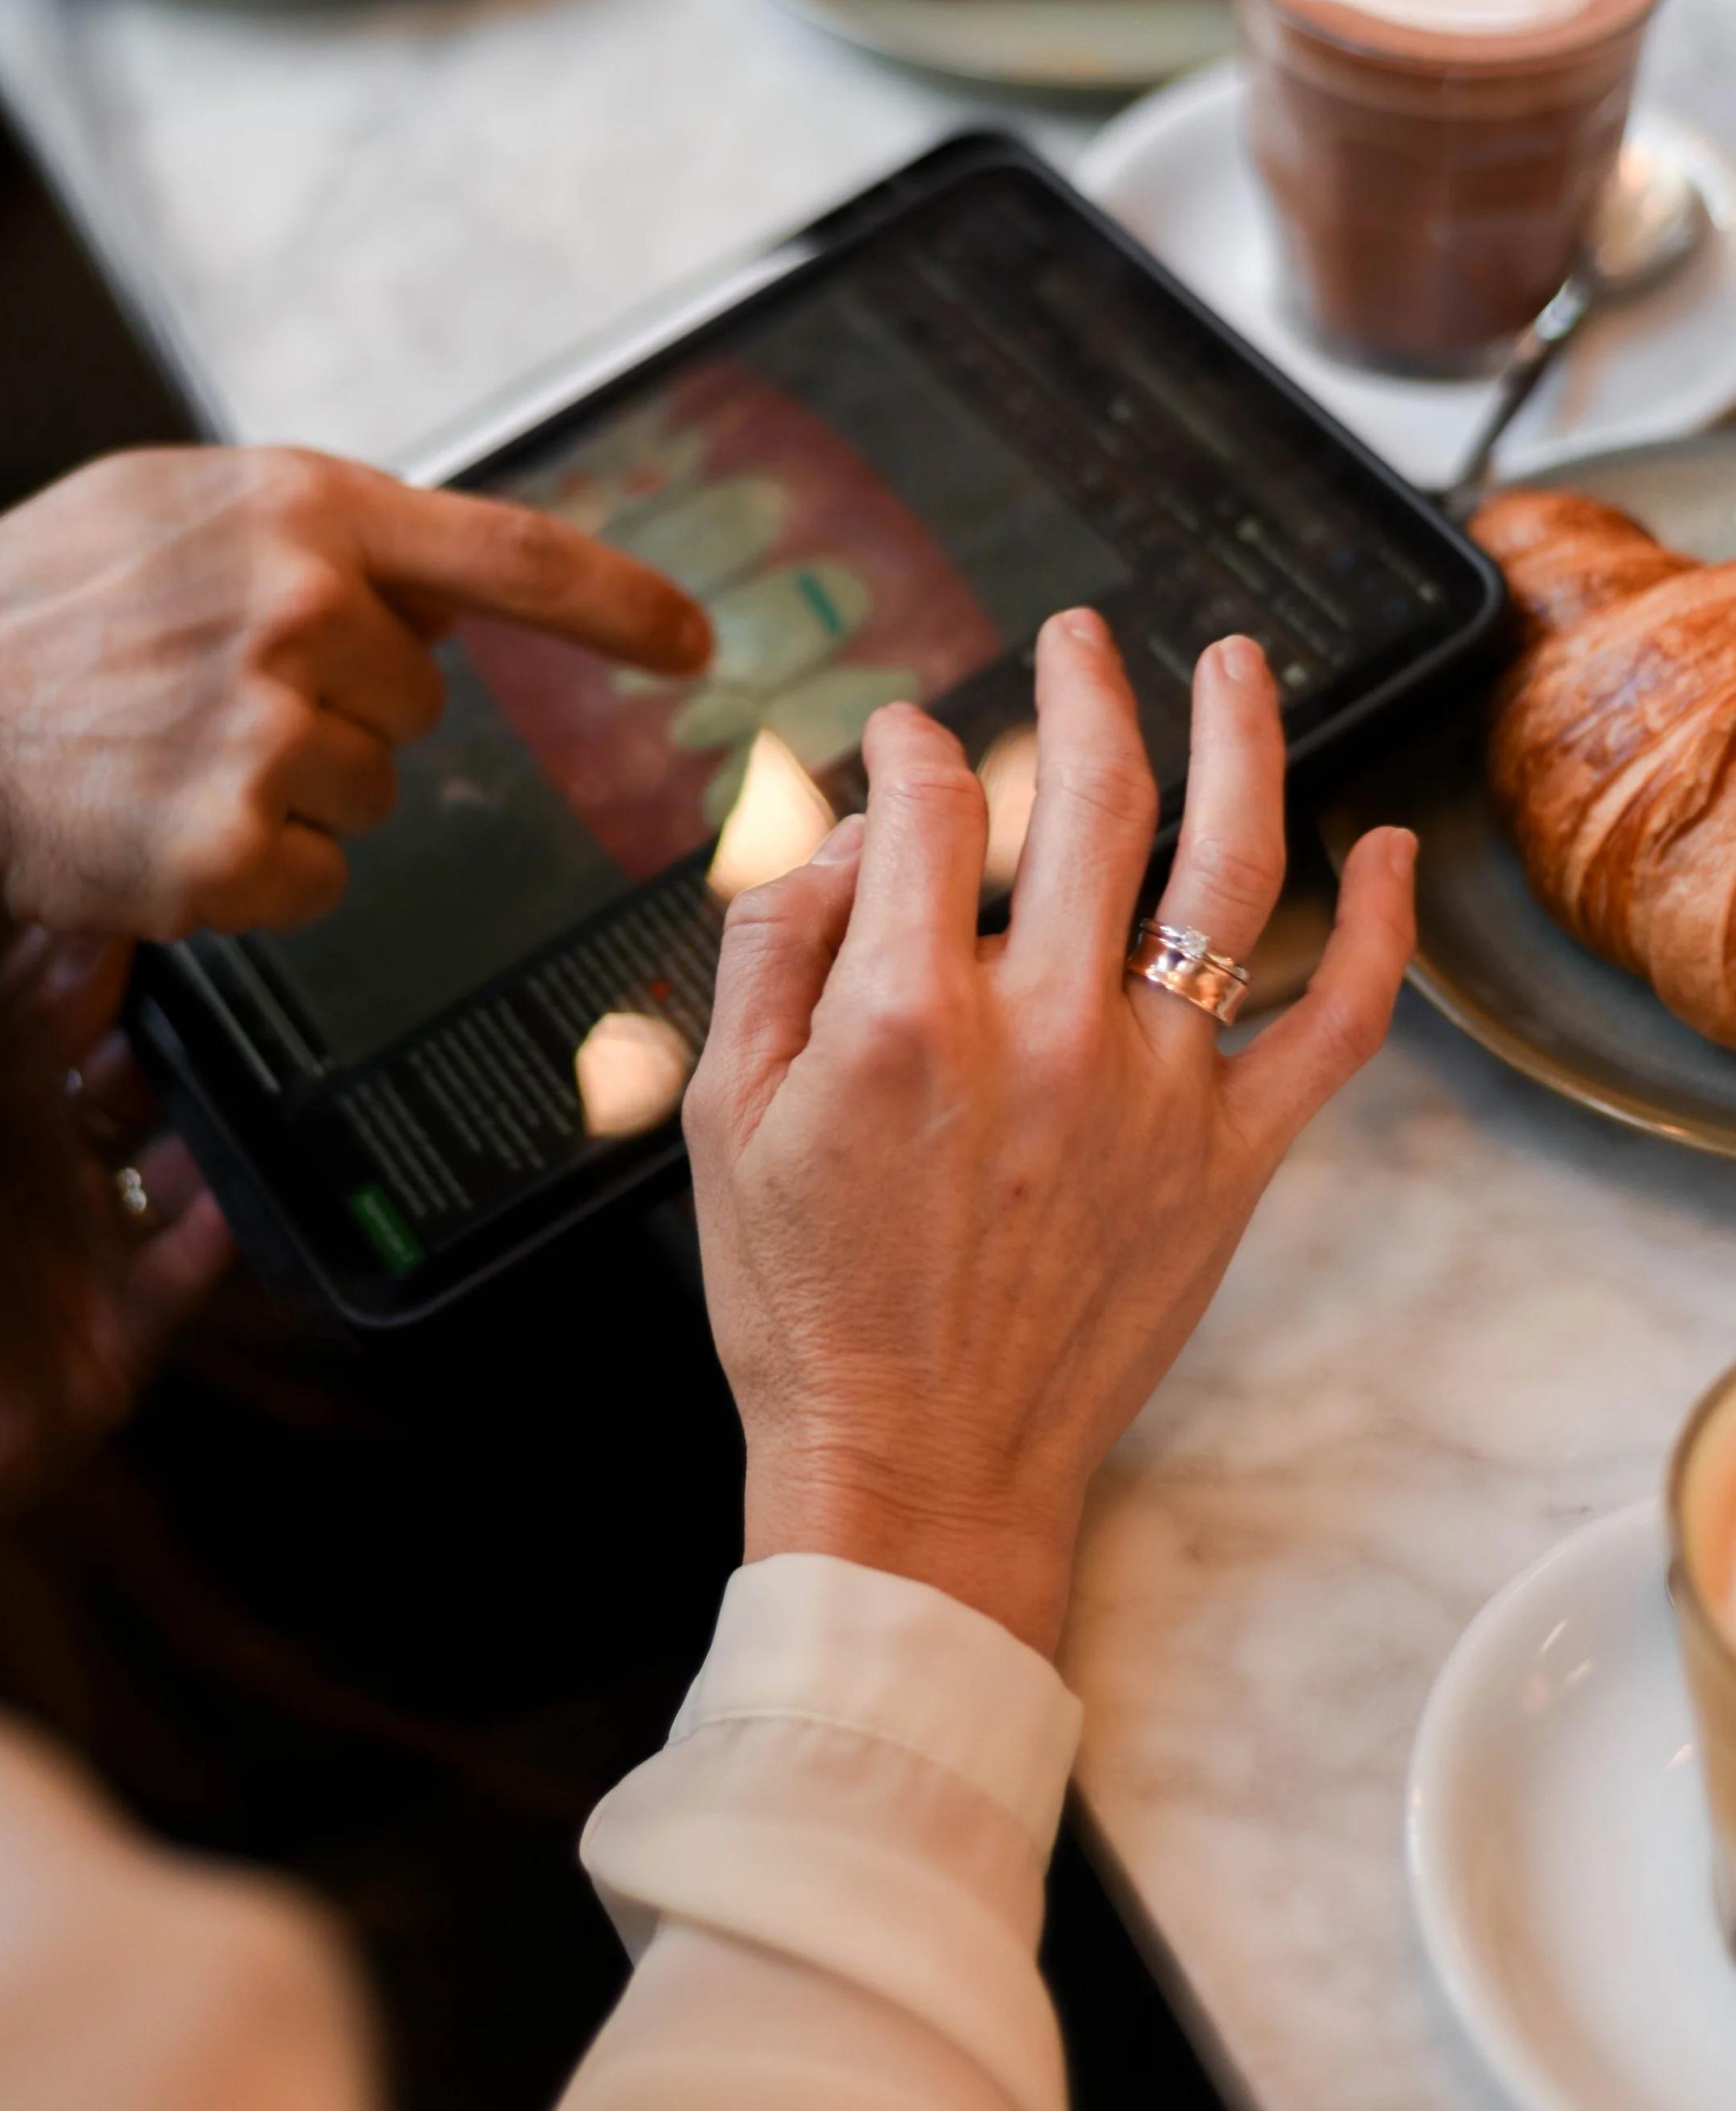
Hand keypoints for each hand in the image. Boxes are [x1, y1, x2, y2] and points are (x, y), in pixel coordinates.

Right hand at [0, 446, 709, 939]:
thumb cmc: (46, 603)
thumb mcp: (181, 507)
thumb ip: (322, 535)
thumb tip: (443, 592)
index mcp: (304, 511)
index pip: (514, 556)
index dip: (623, 606)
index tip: (699, 645)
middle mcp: (299, 612)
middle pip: (423, 705)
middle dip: (343, 711)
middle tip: (217, 697)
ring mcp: (263, 733)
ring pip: (372, 795)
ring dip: (295, 791)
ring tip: (174, 751)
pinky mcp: (224, 850)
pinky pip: (318, 878)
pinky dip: (256, 871)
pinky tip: (167, 822)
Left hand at [0, 929, 234, 1608]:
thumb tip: (53, 940)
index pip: (65, 1020)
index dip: (106, 969)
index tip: (152, 913)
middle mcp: (50, 1169)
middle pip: (138, 1081)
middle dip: (183, 1034)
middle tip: (224, 981)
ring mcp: (94, 1245)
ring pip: (181, 1160)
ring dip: (218, 1120)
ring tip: (259, 1067)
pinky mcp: (127, 1328)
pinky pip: (193, 1265)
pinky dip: (221, 1228)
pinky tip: (244, 1188)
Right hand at [683, 612, 1415, 1657]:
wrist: (917, 1474)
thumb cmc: (810, 1306)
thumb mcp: (725, 1113)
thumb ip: (778, 943)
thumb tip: (855, 831)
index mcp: (908, 1013)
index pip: (935, 804)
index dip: (914, 744)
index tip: (907, 738)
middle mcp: (1046, 1030)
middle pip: (1093, 795)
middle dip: (1081, 688)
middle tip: (1076, 638)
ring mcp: (1156, 1090)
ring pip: (1228, 869)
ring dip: (1240, 742)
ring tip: (1234, 663)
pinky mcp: (1232, 1158)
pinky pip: (1335, 1025)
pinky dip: (1376, 929)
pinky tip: (1387, 849)